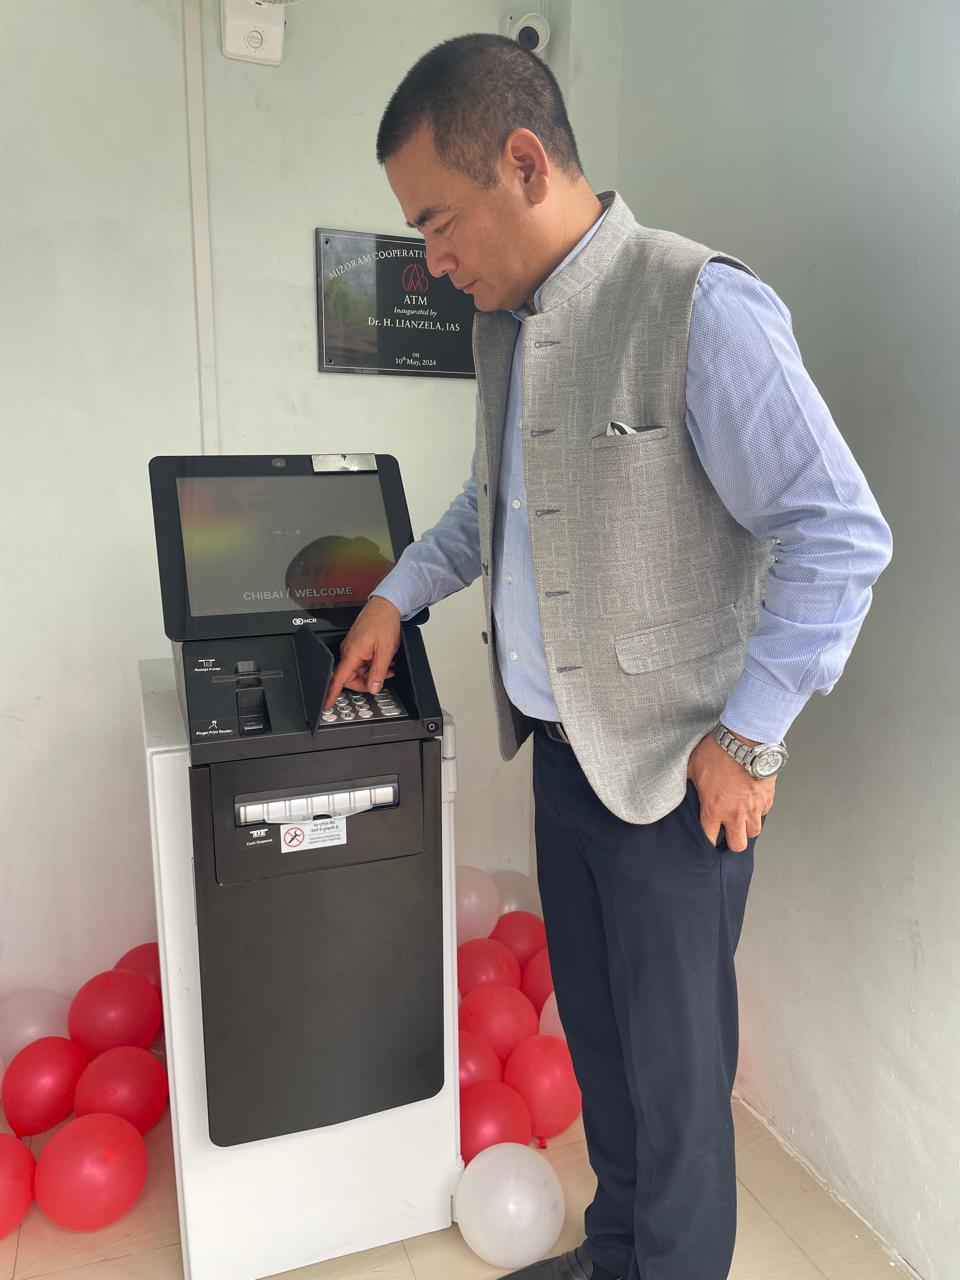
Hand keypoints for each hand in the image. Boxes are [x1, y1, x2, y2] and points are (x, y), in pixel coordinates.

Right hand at [324, 596, 400, 708]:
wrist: (385, 605)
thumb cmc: (383, 622)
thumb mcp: (386, 651)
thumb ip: (378, 672)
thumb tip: (374, 688)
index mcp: (352, 654)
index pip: (338, 679)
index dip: (332, 693)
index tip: (326, 704)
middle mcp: (349, 651)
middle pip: (351, 677)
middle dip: (368, 680)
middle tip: (384, 677)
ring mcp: (352, 647)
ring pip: (359, 669)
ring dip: (373, 671)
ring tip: (388, 665)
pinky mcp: (357, 644)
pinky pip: (362, 660)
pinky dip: (372, 663)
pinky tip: (384, 659)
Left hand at [686, 731, 775, 852]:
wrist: (746, 741)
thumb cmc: (718, 751)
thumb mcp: (693, 766)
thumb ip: (689, 781)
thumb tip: (683, 783)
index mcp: (714, 809)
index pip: (709, 838)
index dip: (707, 840)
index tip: (708, 836)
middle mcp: (735, 813)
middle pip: (737, 844)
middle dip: (732, 841)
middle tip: (728, 832)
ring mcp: (754, 807)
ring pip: (754, 832)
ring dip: (748, 827)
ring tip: (742, 818)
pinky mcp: (767, 798)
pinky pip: (765, 812)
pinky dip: (759, 810)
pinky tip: (752, 801)